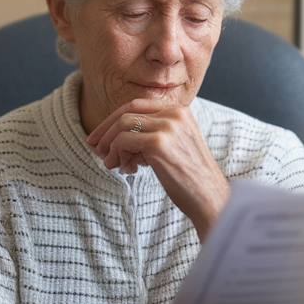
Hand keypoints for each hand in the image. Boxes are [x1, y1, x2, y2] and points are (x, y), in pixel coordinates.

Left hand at [87, 99, 230, 238]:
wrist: (210, 198)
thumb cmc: (190, 178)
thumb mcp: (173, 146)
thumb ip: (150, 136)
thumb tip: (112, 139)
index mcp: (179, 111)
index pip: (137, 105)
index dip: (114, 119)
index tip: (100, 136)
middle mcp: (174, 114)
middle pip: (127, 111)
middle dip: (106, 129)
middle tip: (93, 146)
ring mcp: (168, 127)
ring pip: (122, 125)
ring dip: (111, 146)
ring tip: (113, 164)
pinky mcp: (159, 143)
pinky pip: (123, 141)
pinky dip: (116, 154)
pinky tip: (123, 169)